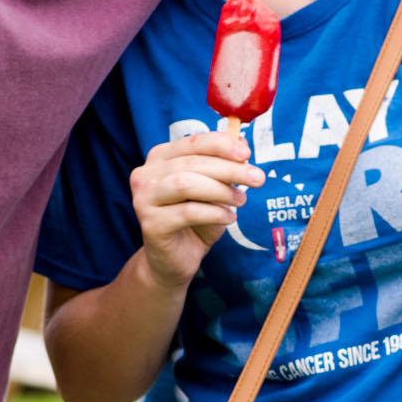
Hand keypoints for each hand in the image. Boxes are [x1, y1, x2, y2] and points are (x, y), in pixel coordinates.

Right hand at [129, 130, 263, 288]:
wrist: (174, 259)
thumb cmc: (195, 220)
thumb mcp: (213, 189)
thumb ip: (223, 166)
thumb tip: (242, 142)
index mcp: (160, 157)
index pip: (193, 142)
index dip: (222, 145)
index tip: (247, 154)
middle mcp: (145, 174)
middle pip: (193, 163)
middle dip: (229, 169)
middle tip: (257, 178)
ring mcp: (143, 199)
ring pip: (186, 184)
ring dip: (221, 191)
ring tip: (241, 200)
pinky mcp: (150, 223)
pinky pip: (188, 212)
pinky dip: (214, 213)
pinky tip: (229, 218)